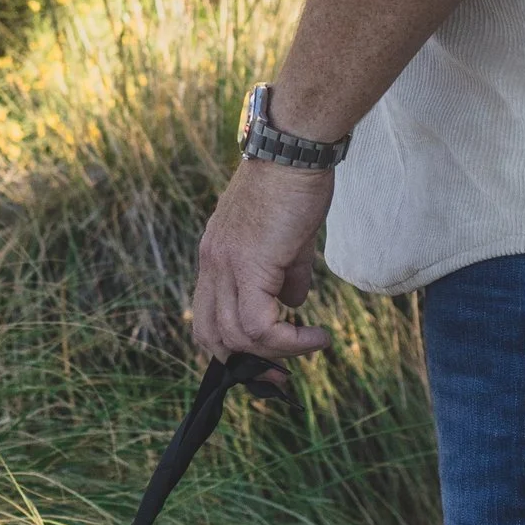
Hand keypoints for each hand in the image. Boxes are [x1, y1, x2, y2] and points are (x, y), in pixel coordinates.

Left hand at [191, 159, 335, 363]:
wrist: (295, 150)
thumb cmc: (296, 185)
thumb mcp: (288, 239)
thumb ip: (287, 274)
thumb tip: (294, 303)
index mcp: (215, 256)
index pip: (209, 316)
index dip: (234, 346)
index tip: (268, 361)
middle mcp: (211, 263)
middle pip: (211, 335)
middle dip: (247, 363)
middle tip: (281, 374)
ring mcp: (225, 264)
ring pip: (236, 336)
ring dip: (277, 351)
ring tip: (310, 344)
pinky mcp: (248, 266)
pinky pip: (258, 325)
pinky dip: (288, 341)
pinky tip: (316, 337)